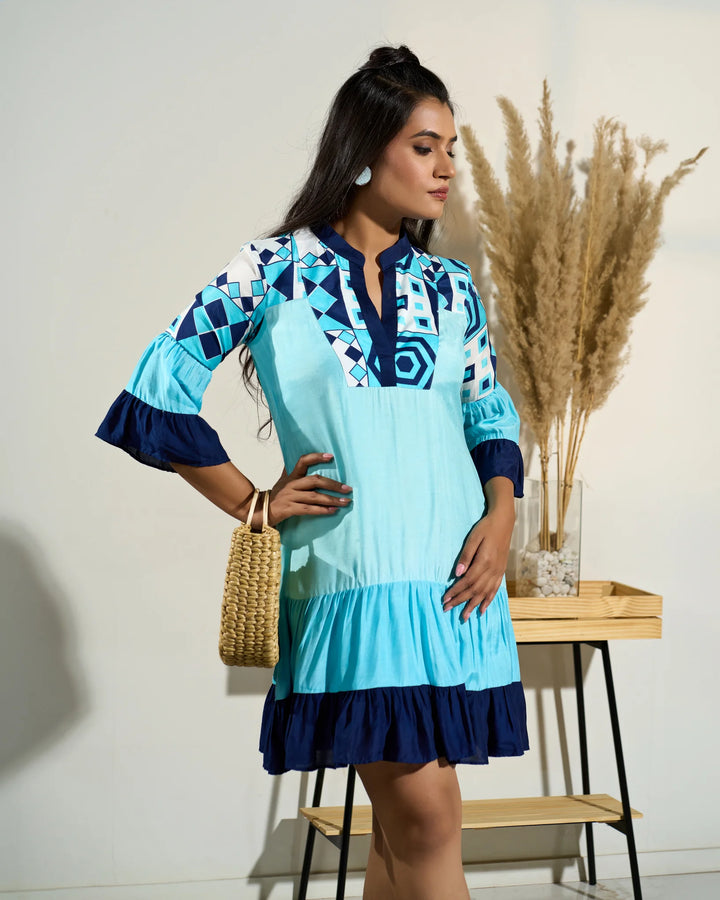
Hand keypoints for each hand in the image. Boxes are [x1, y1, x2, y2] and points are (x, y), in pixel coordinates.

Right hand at [263, 452, 351, 525]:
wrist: (260, 511)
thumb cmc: (276, 495)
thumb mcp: (283, 480)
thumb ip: (291, 470)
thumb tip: (300, 458)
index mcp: (291, 476)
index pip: (303, 461)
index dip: (316, 457)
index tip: (331, 456)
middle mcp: (291, 485)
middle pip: (314, 480)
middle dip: (333, 484)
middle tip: (347, 488)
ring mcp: (290, 497)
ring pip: (314, 497)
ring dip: (332, 499)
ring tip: (345, 501)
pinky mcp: (289, 509)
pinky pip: (309, 509)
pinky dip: (322, 510)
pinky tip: (333, 511)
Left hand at [442, 505, 514, 621]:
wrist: (504, 522)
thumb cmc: (486, 528)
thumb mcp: (473, 538)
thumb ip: (466, 556)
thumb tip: (457, 574)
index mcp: (484, 561)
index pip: (467, 581)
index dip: (455, 591)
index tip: (445, 599)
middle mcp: (493, 570)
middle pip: (475, 590)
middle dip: (460, 601)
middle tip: (448, 610)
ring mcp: (498, 572)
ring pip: (485, 593)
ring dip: (473, 605)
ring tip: (465, 617)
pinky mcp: (501, 571)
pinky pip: (495, 590)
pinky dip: (488, 601)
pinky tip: (482, 610)